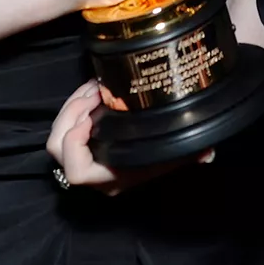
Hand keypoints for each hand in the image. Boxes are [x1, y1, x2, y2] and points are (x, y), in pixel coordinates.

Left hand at [46, 80, 212, 195]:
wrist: (148, 164)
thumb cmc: (161, 158)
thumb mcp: (173, 156)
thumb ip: (187, 154)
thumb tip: (208, 154)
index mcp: (109, 177)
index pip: (76, 172)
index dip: (75, 143)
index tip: (92, 116)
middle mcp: (91, 171)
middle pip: (57, 150)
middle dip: (70, 114)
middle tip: (94, 91)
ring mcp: (81, 156)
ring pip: (55, 136)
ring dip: (70, 107)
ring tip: (94, 87)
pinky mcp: (78, 141)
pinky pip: (63, 125)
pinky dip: (73, 104)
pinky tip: (92, 89)